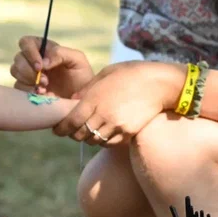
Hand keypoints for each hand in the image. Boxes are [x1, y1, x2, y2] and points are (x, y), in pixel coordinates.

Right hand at [10, 36, 93, 98]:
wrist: (81, 101)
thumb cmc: (82, 78)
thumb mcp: (77, 60)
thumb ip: (60, 53)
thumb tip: (42, 62)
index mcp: (44, 49)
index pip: (26, 42)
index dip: (30, 52)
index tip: (40, 66)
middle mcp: (33, 60)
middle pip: (18, 58)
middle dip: (29, 70)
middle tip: (45, 81)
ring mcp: (28, 75)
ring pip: (15, 71)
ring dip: (28, 80)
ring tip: (44, 89)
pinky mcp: (26, 89)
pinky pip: (17, 87)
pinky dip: (27, 91)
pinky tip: (42, 95)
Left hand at [55, 61, 182, 145]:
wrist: (160, 84)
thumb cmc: (131, 73)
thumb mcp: (105, 74)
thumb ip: (87, 89)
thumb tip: (73, 100)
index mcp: (94, 98)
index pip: (70, 121)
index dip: (61, 128)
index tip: (57, 130)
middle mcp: (103, 114)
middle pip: (80, 134)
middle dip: (73, 134)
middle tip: (71, 130)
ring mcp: (116, 126)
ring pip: (94, 141)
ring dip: (88, 138)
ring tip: (88, 130)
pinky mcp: (128, 133)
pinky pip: (109, 143)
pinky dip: (103, 141)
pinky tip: (103, 133)